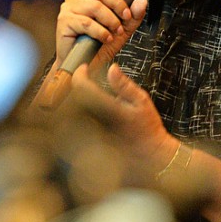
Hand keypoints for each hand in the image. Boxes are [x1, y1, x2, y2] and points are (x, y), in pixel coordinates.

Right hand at [54, 0, 147, 74]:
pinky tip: (105, 38)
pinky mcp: (64, 22)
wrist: (84, 65)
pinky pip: (86, 22)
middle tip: (125, 18)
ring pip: (95, 6)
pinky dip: (101, 32)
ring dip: (111, 20)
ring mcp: (67, 9)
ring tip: (115, 32)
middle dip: (117, 3)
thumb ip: (133, 15)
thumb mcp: (122, 28)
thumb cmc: (99, 45)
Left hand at [67, 63, 176, 177]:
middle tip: (83, 78)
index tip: (83, 68)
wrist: (148, 153)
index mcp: (111, 110)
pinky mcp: (90, 139)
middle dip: (76, 85)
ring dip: (75, 98)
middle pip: (74, 99)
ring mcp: (93, 132)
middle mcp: (98, 122)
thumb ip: (124, 85)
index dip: (80, 74)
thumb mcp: (142, 101)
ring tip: (84, 92)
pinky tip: (86, 109)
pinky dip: (77, 112)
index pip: (84, 89)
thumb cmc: (147, 127)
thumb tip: (112, 68)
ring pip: (73, 111)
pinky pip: (76, 123)